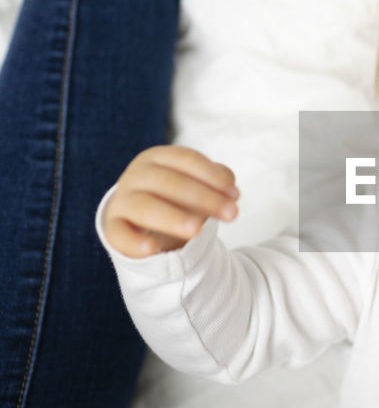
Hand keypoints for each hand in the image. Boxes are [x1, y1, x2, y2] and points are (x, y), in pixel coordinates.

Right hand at [103, 145, 239, 257]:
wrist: (142, 222)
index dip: (212, 175)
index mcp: (157, 158)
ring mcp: (122, 200)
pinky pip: (119, 234)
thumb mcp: (196, 186)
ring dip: (172, 217)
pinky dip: (134, 242)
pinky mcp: (113, 227)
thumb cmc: (175, 198)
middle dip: (204, 198)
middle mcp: (137, 175)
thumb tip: (232, 189)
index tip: (235, 194)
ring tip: (197, 230)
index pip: (186, 160)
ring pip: (144, 206)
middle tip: (232, 214)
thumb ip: (216, 184)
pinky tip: (152, 249)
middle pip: (169, 182)